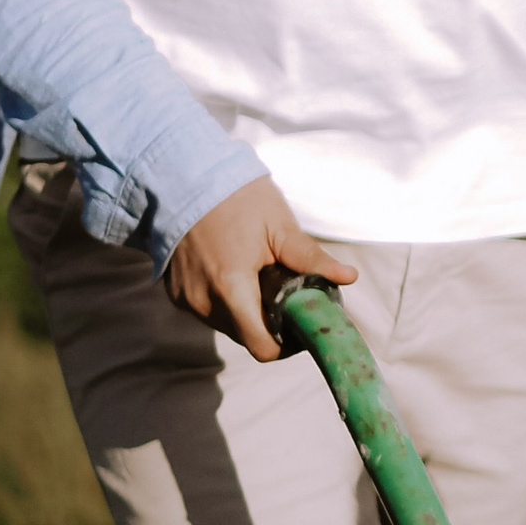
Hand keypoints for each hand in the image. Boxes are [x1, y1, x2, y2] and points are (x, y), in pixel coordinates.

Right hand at [165, 177, 357, 364]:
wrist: (185, 177)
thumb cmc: (237, 198)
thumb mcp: (280, 225)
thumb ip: (311, 259)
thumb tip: (349, 278)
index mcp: (232, 286)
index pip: (262, 346)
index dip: (286, 345)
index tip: (301, 326)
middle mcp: (204, 301)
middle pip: (247, 337)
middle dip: (271, 325)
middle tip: (287, 294)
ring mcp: (186, 299)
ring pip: (229, 326)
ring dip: (249, 313)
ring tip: (261, 278)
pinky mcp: (176, 294)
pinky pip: (209, 311)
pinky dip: (227, 302)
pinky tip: (236, 272)